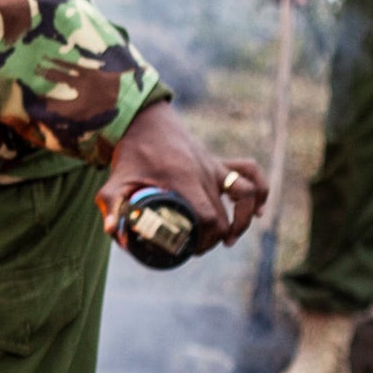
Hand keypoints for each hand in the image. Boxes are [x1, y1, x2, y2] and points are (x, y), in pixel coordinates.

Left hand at [104, 99, 267, 247]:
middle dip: (214, 238)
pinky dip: (260, 191)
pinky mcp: (219, 162)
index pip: (207, 218)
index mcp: (183, 178)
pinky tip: (259, 210)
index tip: (190, 250)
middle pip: (224, 215)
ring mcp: (215, 166)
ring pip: (247, 194)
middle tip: (195, 250)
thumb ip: (112, 204)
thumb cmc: (131, 153)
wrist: (144, 121)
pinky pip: (250, 172)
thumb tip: (112, 232)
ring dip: (242, 220)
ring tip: (229, 239)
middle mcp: (205, 172)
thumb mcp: (116, 179)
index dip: (204, 239)